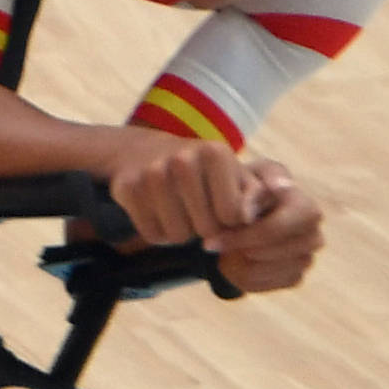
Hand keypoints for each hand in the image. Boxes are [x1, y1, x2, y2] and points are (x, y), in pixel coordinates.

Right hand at [104, 136, 317, 282]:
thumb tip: (261, 208)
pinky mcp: (126, 187)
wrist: (144, 152)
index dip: (230, 222)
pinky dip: (158, 233)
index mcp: (216, 152)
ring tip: (180, 213)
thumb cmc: (202, 173)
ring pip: (176, 235)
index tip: (223, 210)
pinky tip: (159, 213)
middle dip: (205, 230)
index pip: (232, 215)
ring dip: (181, 234)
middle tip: (198, 213)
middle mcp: (183, 157)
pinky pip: (151, 234)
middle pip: (205, 228)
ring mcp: (152, 171)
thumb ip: (256, 195)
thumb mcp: (235, 177)